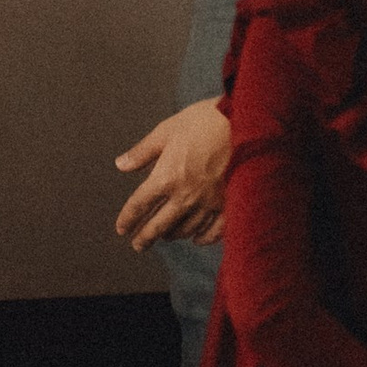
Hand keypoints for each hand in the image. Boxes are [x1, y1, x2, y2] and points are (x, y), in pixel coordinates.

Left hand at [113, 99, 230, 248]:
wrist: (245, 123)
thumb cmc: (204, 121)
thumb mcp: (167, 130)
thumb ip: (143, 152)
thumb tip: (121, 164)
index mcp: (166, 177)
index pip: (140, 205)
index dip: (128, 218)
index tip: (121, 229)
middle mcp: (185, 196)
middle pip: (160, 225)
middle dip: (146, 237)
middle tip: (137, 246)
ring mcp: (208, 203)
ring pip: (186, 230)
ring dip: (173, 235)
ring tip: (166, 237)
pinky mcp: (229, 205)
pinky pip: (214, 230)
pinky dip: (204, 238)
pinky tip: (198, 239)